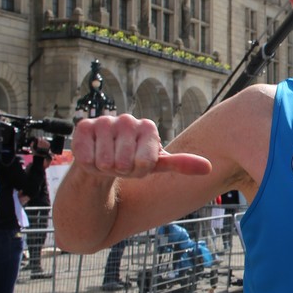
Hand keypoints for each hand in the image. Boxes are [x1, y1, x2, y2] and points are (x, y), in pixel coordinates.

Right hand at [70, 114, 211, 179]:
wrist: (104, 161)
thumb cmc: (133, 161)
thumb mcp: (157, 165)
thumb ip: (181, 164)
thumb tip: (208, 167)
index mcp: (148, 127)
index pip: (144, 163)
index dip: (139, 171)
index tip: (139, 165)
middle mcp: (127, 120)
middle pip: (123, 163)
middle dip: (122, 171)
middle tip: (121, 165)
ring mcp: (104, 121)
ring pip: (105, 161)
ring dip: (105, 168)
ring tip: (108, 161)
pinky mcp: (83, 126)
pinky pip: (86, 157)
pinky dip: (89, 164)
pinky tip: (93, 156)